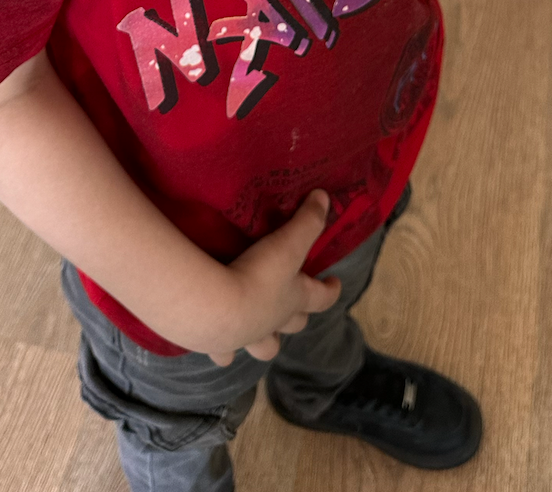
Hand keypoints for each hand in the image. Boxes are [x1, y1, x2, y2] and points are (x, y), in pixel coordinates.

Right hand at [206, 190, 341, 365]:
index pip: (321, 297)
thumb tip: (325, 197)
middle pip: (294, 325)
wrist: (216, 308)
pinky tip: (220, 348)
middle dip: (298, 319)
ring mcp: (248, 338)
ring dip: (266, 341)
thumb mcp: (287, 242)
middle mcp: (275, 323)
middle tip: (297, 310)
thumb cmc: (258, 274)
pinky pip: (224, 355)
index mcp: (294, 299)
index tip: (335, 283)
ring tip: (258, 332)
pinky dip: (224, 352)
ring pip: (265, 347)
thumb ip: (306, 220)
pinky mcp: (220, 346)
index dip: (330, 291)